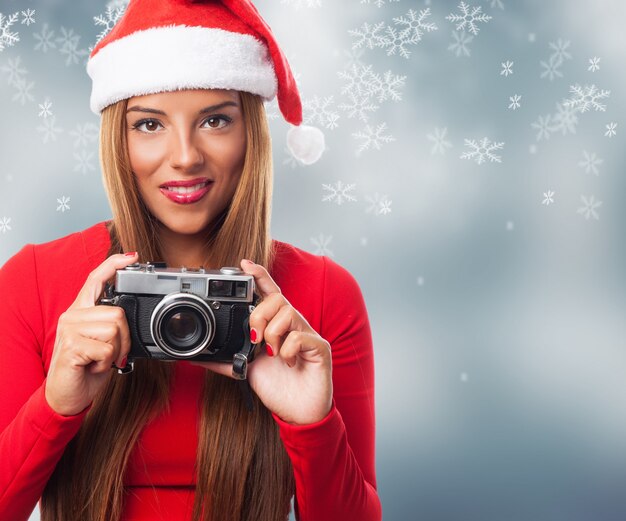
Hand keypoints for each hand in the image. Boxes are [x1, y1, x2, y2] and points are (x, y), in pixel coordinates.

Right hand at [44, 252, 137, 415]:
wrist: (67, 395)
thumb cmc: (87, 367)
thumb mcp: (103, 341)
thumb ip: (112, 324)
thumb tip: (131, 313)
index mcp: (81, 310)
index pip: (96, 279)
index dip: (114, 265)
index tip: (132, 256)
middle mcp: (73, 315)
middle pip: (117, 312)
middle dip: (125, 338)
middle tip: (113, 353)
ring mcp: (69, 329)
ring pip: (114, 330)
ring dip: (116, 351)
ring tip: (100, 360)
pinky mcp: (71, 346)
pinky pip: (107, 349)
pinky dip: (107, 363)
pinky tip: (93, 366)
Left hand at [191, 259, 332, 424]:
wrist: (298, 413)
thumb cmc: (277, 387)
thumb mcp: (246, 370)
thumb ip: (225, 360)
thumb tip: (196, 357)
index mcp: (278, 325)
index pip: (270, 292)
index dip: (260, 276)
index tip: (244, 264)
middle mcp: (294, 325)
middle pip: (277, 298)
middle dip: (259, 314)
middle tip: (253, 338)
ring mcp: (308, 335)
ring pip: (289, 312)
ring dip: (273, 333)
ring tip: (270, 353)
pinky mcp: (320, 349)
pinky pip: (301, 336)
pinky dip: (287, 350)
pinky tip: (287, 363)